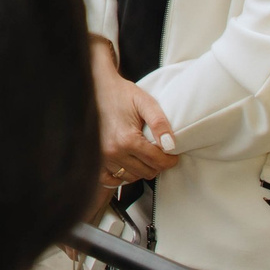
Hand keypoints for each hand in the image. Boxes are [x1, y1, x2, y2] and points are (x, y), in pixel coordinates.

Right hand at [91, 38, 179, 183]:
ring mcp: (102, 158)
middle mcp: (112, 152)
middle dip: (158, 164)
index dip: (170, 160)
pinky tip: (129, 164)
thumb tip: (171, 146)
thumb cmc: (122, 95)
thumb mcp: (146, 103)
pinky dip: (122, 175)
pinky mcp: (96, 160)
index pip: (157, 161)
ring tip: (145, 155)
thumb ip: (160, 123)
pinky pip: (111, 180)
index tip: (174, 154)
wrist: (98, 89)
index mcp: (126, 139)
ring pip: (131, 177)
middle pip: (146, 172)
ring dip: (142, 169)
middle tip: (160, 153)